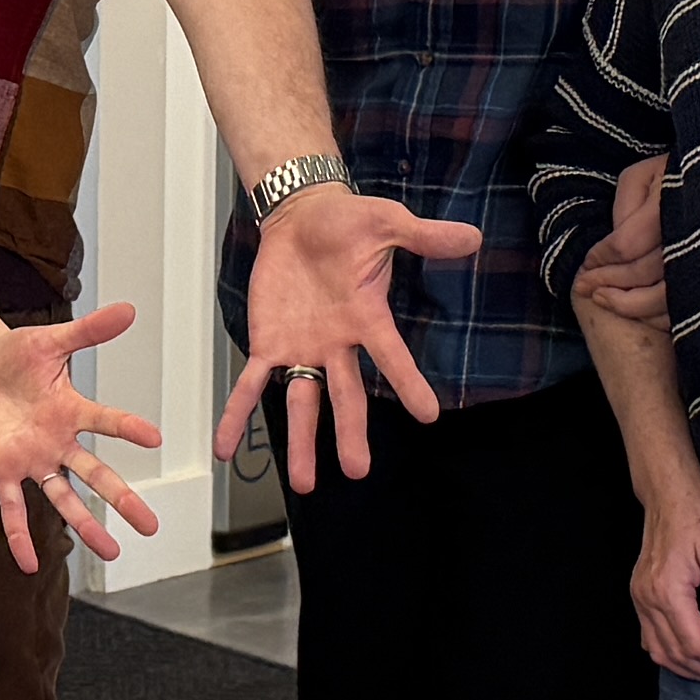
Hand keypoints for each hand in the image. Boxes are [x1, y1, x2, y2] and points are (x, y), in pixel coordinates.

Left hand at [0, 301, 164, 572]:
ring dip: (86, 526)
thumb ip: (88, 331)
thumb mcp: (50, 340)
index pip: (106, 420)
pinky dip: (19, 535)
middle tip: (150, 525)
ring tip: (112, 553)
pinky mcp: (4, 470)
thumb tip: (127, 310)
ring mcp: (33, 460)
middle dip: (123, 500)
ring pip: (63, 498)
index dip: (128, 428)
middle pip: (96, 475)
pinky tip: (28, 562)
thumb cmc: (16, 357)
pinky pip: (12, 508)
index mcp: (71, 410)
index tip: (154, 438)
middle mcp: (58, 442)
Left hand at [219, 177, 483, 493]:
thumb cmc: (348, 222)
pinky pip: (252, 385)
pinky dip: (237, 414)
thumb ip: (425, 236)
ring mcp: (302, 349)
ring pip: (302, 402)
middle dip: (350, 432)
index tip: (428, 415)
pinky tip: (224, 449)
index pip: (391, 356)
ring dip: (301, 442)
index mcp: (367, 318)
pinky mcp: (269, 344)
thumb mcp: (387, 222)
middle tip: (359, 470)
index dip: (408, 383)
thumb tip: (475, 236)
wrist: (301, 216)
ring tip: (304, 484)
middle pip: (346, 396)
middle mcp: (337, 344)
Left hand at [580, 155, 669, 333]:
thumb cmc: (676, 175)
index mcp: (674, 205)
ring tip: (602, 299)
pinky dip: (655, 315)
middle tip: (583, 287)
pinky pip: (684, 310)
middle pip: (644, 272)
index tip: (587, 263)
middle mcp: (696, 237)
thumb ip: (625, 206)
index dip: (602, 256)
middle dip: (608, 282)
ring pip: (665, 298)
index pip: (627, 243)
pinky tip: (636, 309)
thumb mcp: (644, 176)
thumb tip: (612, 243)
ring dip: (627, 305)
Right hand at [628, 474, 699, 694]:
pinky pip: (652, 641)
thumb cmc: (697, 515)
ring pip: (663, 654)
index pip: (697, 644)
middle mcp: (647, 600)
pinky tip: (697, 662)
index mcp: (667, 590)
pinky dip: (675, 658)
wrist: (668, 494)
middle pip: (680, 656)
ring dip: (695, 672)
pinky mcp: (641, 597)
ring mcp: (640, 600)